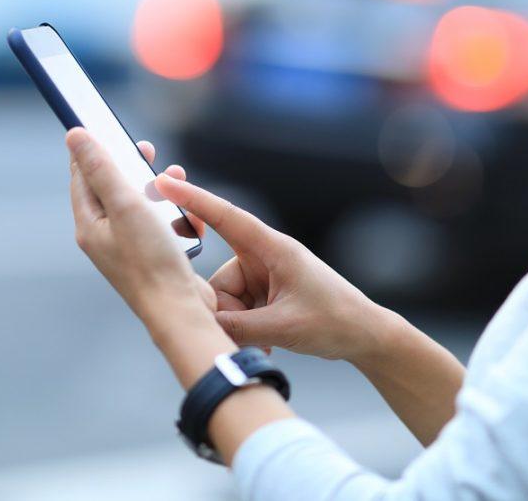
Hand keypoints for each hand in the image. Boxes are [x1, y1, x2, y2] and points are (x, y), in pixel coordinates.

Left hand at [66, 128, 215, 335]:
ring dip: (158, 191)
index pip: (82, 178)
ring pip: (141, 206)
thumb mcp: (124, 205)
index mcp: (90, 225)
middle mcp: (106, 237)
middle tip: (145, 150)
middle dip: (131, 168)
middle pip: (113, 190)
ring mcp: (130, 249)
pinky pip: (161, 226)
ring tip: (175, 181)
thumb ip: (100, 168)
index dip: (92, 150)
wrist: (179, 311)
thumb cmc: (150, 261)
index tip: (103, 127)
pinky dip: (174, 216)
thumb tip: (74, 135)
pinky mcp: (154, 257)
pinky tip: (188, 218)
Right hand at [155, 173, 399, 362]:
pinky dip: (247, 328)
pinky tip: (267, 344)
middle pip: (221, 279)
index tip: (164, 183)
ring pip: (228, 298)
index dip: (193, 200)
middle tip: (249, 334)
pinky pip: (240, 308)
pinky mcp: (267, 292)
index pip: (227, 218)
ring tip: (266, 342)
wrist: (363, 334)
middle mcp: (266, 258)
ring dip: (240, 325)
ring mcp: (265, 276)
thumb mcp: (284, 326)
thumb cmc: (334, 320)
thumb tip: (202, 326)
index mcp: (274, 249)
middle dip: (226, 310)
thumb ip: (239, 327)